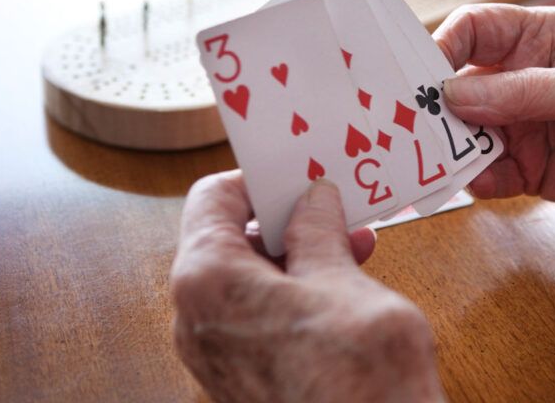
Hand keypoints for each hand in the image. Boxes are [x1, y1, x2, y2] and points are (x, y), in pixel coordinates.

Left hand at [170, 172, 444, 402]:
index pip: (211, 199)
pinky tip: (341, 288)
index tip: (296, 174)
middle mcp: (196, 320)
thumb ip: (319, 232)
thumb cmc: (358, 376)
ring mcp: (215, 356)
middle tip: (331, 207)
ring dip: (294, 256)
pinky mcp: (240, 381)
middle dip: (283, 220)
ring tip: (350, 246)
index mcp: (208, 282)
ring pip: (245, 281)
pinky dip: (291, 293)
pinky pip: (255, 318)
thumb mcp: (343, 280)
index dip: (257, 179)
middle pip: (227, 240)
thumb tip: (312, 202)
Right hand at [436, 5, 554, 272]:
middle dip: (437, 102)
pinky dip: (480, 178)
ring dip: (453, 144)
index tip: (421, 73)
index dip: (443, 45)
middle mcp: (523, 77)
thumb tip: (455, 95)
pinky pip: (487, 171)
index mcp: (540, 37)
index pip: (475, 29)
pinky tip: (486, 181)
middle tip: (414, 121)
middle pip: (460, 83)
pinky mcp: (528, 165)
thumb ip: (521, 92)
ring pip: (467, 130)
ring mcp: (522, 122)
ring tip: (444, 157)